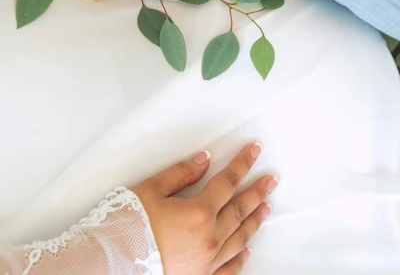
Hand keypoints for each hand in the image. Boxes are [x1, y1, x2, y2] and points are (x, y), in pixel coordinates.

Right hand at [135, 144, 276, 274]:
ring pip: (239, 238)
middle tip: (270, 181)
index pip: (228, 181)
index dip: (243, 164)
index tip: (254, 152)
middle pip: (240, 209)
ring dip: (254, 221)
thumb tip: (204, 161)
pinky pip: (227, 269)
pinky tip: (247, 251)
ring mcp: (206, 262)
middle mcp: (208, 238)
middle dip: (257, 192)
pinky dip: (239, 258)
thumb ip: (181, 174)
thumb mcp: (152, 190)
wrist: (112, 264)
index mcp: (198, 212)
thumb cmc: (128, 228)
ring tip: (265, 208)